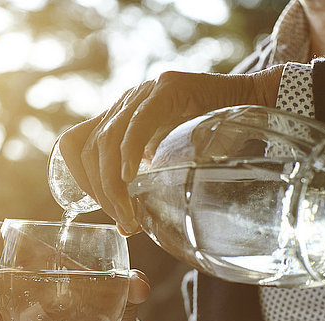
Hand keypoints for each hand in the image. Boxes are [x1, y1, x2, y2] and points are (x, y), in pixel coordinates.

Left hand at [57, 65, 283, 234]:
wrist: (249, 101)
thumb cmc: (208, 138)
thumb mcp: (165, 162)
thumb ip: (142, 185)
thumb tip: (125, 225)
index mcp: (117, 118)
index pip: (75, 145)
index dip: (79, 178)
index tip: (100, 206)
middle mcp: (124, 103)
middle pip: (88, 148)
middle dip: (99, 191)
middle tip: (124, 220)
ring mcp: (142, 93)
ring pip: (106, 140)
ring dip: (112, 184)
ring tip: (129, 214)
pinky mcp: (166, 89)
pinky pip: (138, 124)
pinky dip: (129, 154)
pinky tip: (130, 178)